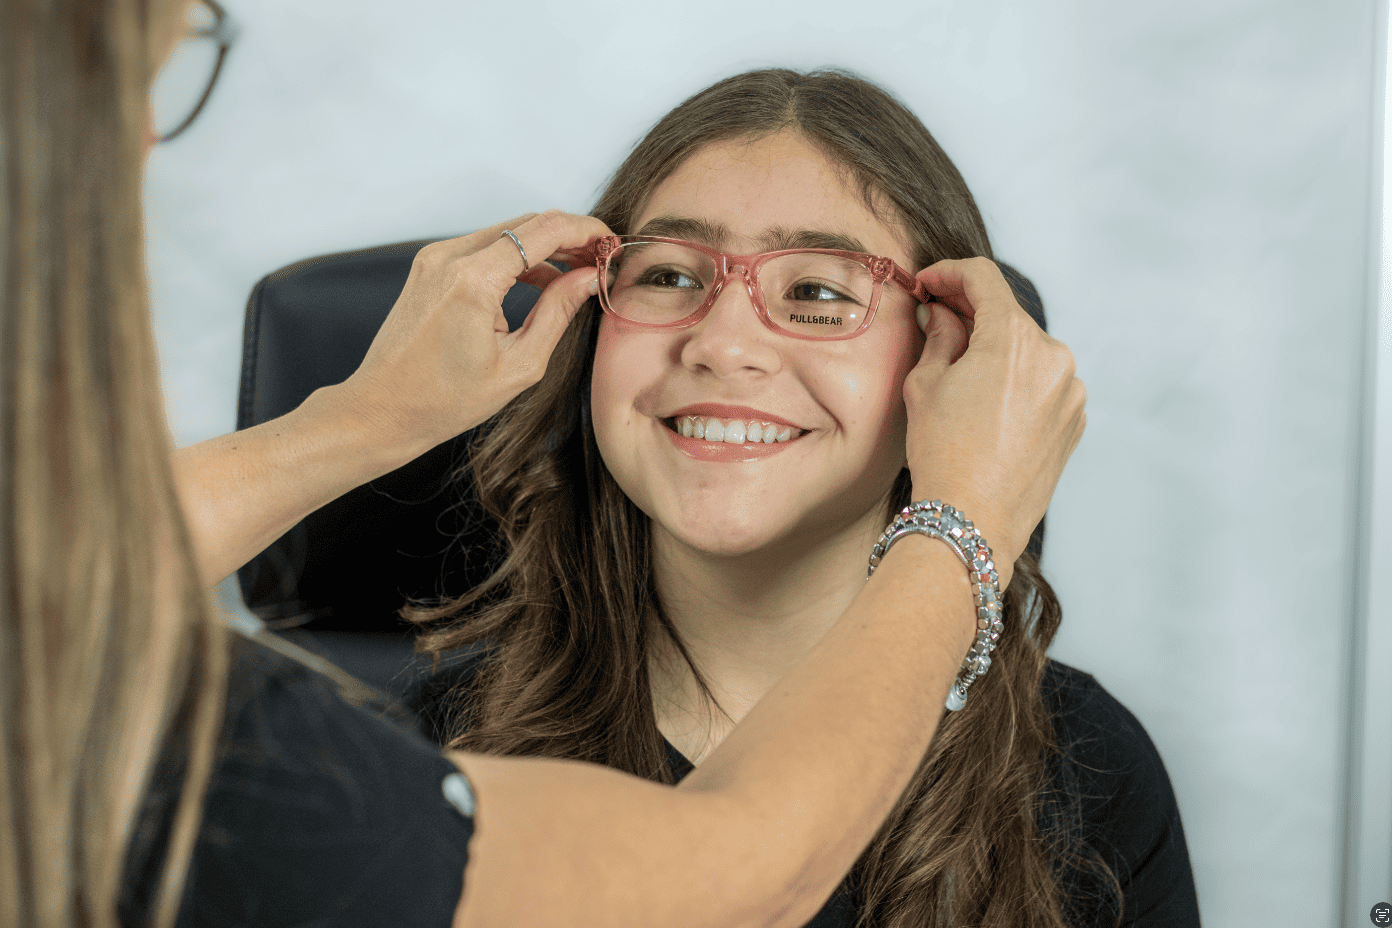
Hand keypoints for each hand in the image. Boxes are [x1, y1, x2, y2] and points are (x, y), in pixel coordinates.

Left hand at [334, 210, 609, 453]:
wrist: (382, 409)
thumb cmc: (445, 400)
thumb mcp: (519, 365)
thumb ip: (559, 313)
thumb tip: (590, 278)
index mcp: (473, 280)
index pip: (545, 229)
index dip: (586, 230)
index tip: (612, 244)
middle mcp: (450, 257)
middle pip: (527, 223)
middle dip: (570, 236)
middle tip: (602, 260)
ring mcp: (436, 258)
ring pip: (507, 232)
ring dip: (545, 246)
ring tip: (578, 273)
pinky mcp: (430, 266)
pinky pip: (484, 247)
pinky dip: (517, 257)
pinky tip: (541, 280)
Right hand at [902, 258, 1086, 587]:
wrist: (972, 519)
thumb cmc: (943, 455)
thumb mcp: (924, 386)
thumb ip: (938, 336)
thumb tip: (943, 314)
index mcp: (1013, 338)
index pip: (983, 279)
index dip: (950, 273)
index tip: (930, 284)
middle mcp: (1053, 356)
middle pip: (1008, 316)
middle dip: (971, 314)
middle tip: (936, 322)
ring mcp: (1071, 390)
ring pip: (1028, 352)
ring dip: (996, 351)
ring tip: (961, 374)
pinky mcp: (1075, 420)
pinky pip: (1044, 384)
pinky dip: (1017, 382)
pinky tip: (987, 406)